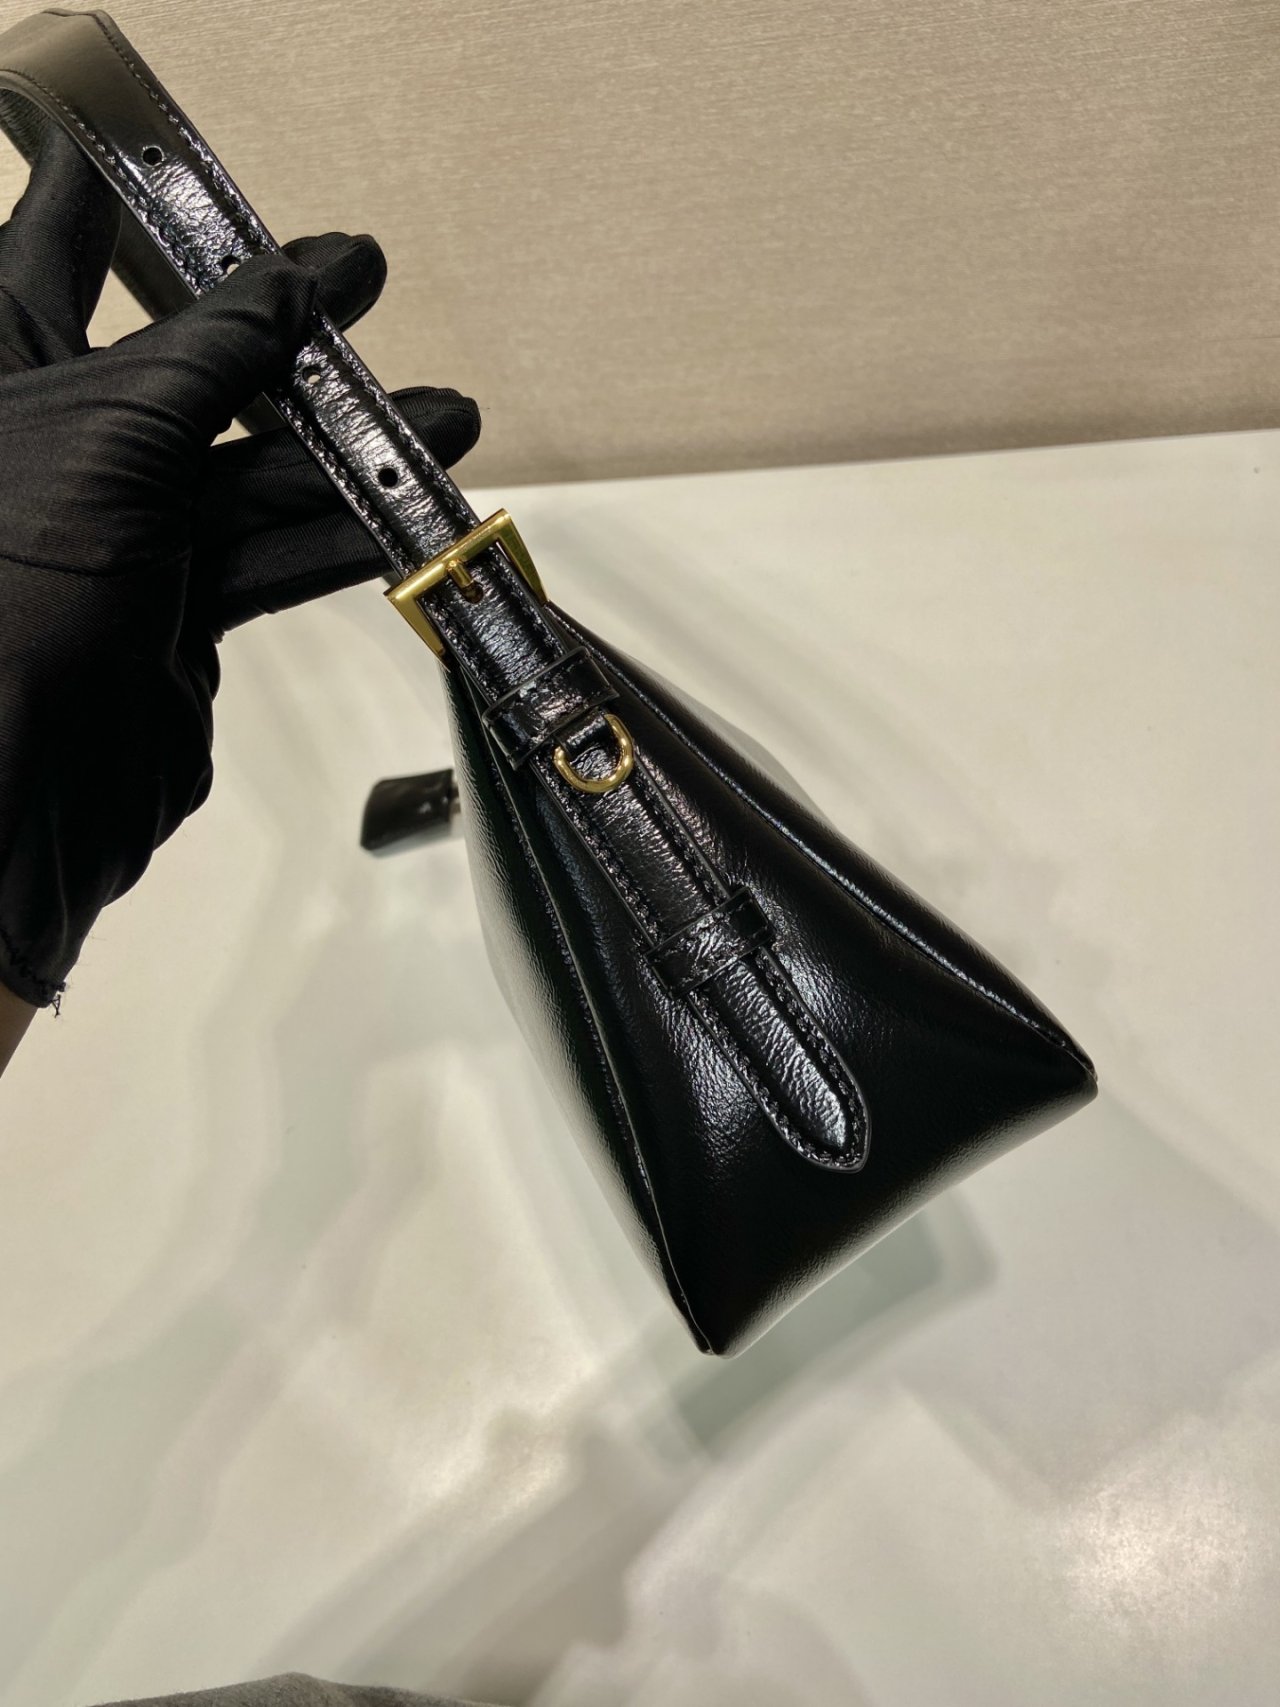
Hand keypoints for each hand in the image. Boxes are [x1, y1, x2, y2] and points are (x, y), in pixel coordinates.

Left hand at [0, 128, 479, 1008]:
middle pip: (177, 359)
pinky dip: (338, 535)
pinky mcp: (172, 615)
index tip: (169, 163)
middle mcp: (53, 444)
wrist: (15, 796)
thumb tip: (293, 284)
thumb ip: (211, 352)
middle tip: (357, 283)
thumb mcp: (114, 432)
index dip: (114, 205)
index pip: (48, 251)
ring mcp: (117, 534)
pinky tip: (409, 513)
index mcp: (0, 374)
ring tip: (442, 417)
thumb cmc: (11, 596)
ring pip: (242, 467)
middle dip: (276, 331)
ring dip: (342, 448)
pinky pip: (266, 554)